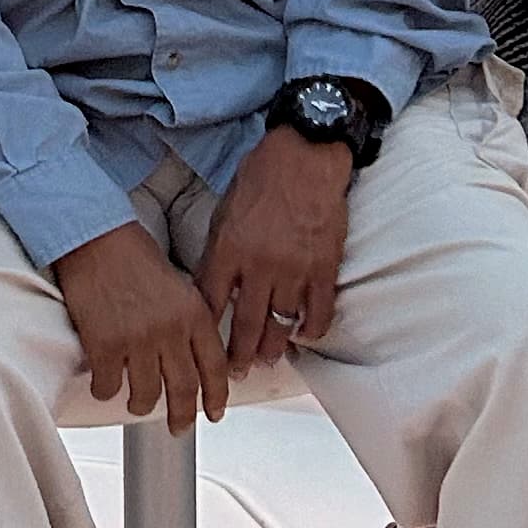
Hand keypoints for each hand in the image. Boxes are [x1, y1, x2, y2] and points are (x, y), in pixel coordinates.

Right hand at [52, 220, 229, 432]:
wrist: (95, 237)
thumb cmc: (132, 254)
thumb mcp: (178, 284)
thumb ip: (189, 319)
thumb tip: (192, 356)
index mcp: (194, 313)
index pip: (214, 367)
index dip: (217, 396)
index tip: (215, 411)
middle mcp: (171, 330)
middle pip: (184, 389)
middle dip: (183, 415)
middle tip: (180, 426)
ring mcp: (138, 340)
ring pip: (146, 395)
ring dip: (142, 406)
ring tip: (138, 405)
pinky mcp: (105, 346)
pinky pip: (109, 387)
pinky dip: (106, 391)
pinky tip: (104, 384)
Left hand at [195, 128, 350, 370]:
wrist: (305, 155)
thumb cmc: (261, 177)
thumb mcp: (225, 210)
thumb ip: (218, 251)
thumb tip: (209, 285)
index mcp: (229, 248)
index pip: (211, 303)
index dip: (207, 331)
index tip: (203, 348)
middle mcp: (260, 265)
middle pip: (247, 325)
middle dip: (239, 355)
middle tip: (235, 372)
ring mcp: (294, 269)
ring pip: (281, 325)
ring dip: (272, 348)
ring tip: (266, 360)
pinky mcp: (324, 268)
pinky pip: (318, 313)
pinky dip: (310, 330)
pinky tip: (302, 336)